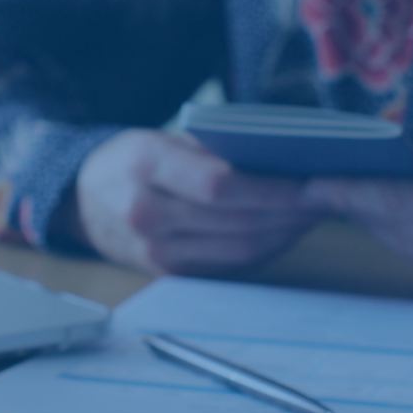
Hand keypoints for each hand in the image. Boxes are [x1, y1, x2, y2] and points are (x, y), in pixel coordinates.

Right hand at [72, 129, 325, 274]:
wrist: (84, 202)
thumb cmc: (132, 160)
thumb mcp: (161, 137)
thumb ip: (213, 148)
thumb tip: (281, 158)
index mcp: (144, 168)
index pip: (219, 185)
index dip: (271, 188)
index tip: (310, 181)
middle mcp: (146, 215)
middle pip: (236, 222)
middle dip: (290, 212)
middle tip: (328, 197)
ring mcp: (156, 253)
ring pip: (239, 250)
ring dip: (285, 233)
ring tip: (315, 213)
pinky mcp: (170, 276)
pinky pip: (230, 265)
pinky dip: (266, 248)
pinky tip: (287, 230)